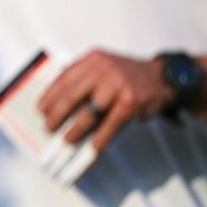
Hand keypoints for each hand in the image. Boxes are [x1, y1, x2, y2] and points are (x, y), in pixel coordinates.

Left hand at [37, 51, 172, 157]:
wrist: (166, 77)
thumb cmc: (129, 75)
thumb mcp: (105, 66)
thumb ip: (84, 79)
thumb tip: (57, 104)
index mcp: (93, 60)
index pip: (63, 79)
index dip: (49, 96)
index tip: (40, 109)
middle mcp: (103, 69)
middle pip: (71, 97)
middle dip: (56, 115)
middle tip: (48, 127)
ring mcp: (118, 85)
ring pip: (89, 113)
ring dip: (75, 130)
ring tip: (66, 139)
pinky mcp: (131, 101)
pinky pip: (111, 124)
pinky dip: (101, 138)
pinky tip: (93, 147)